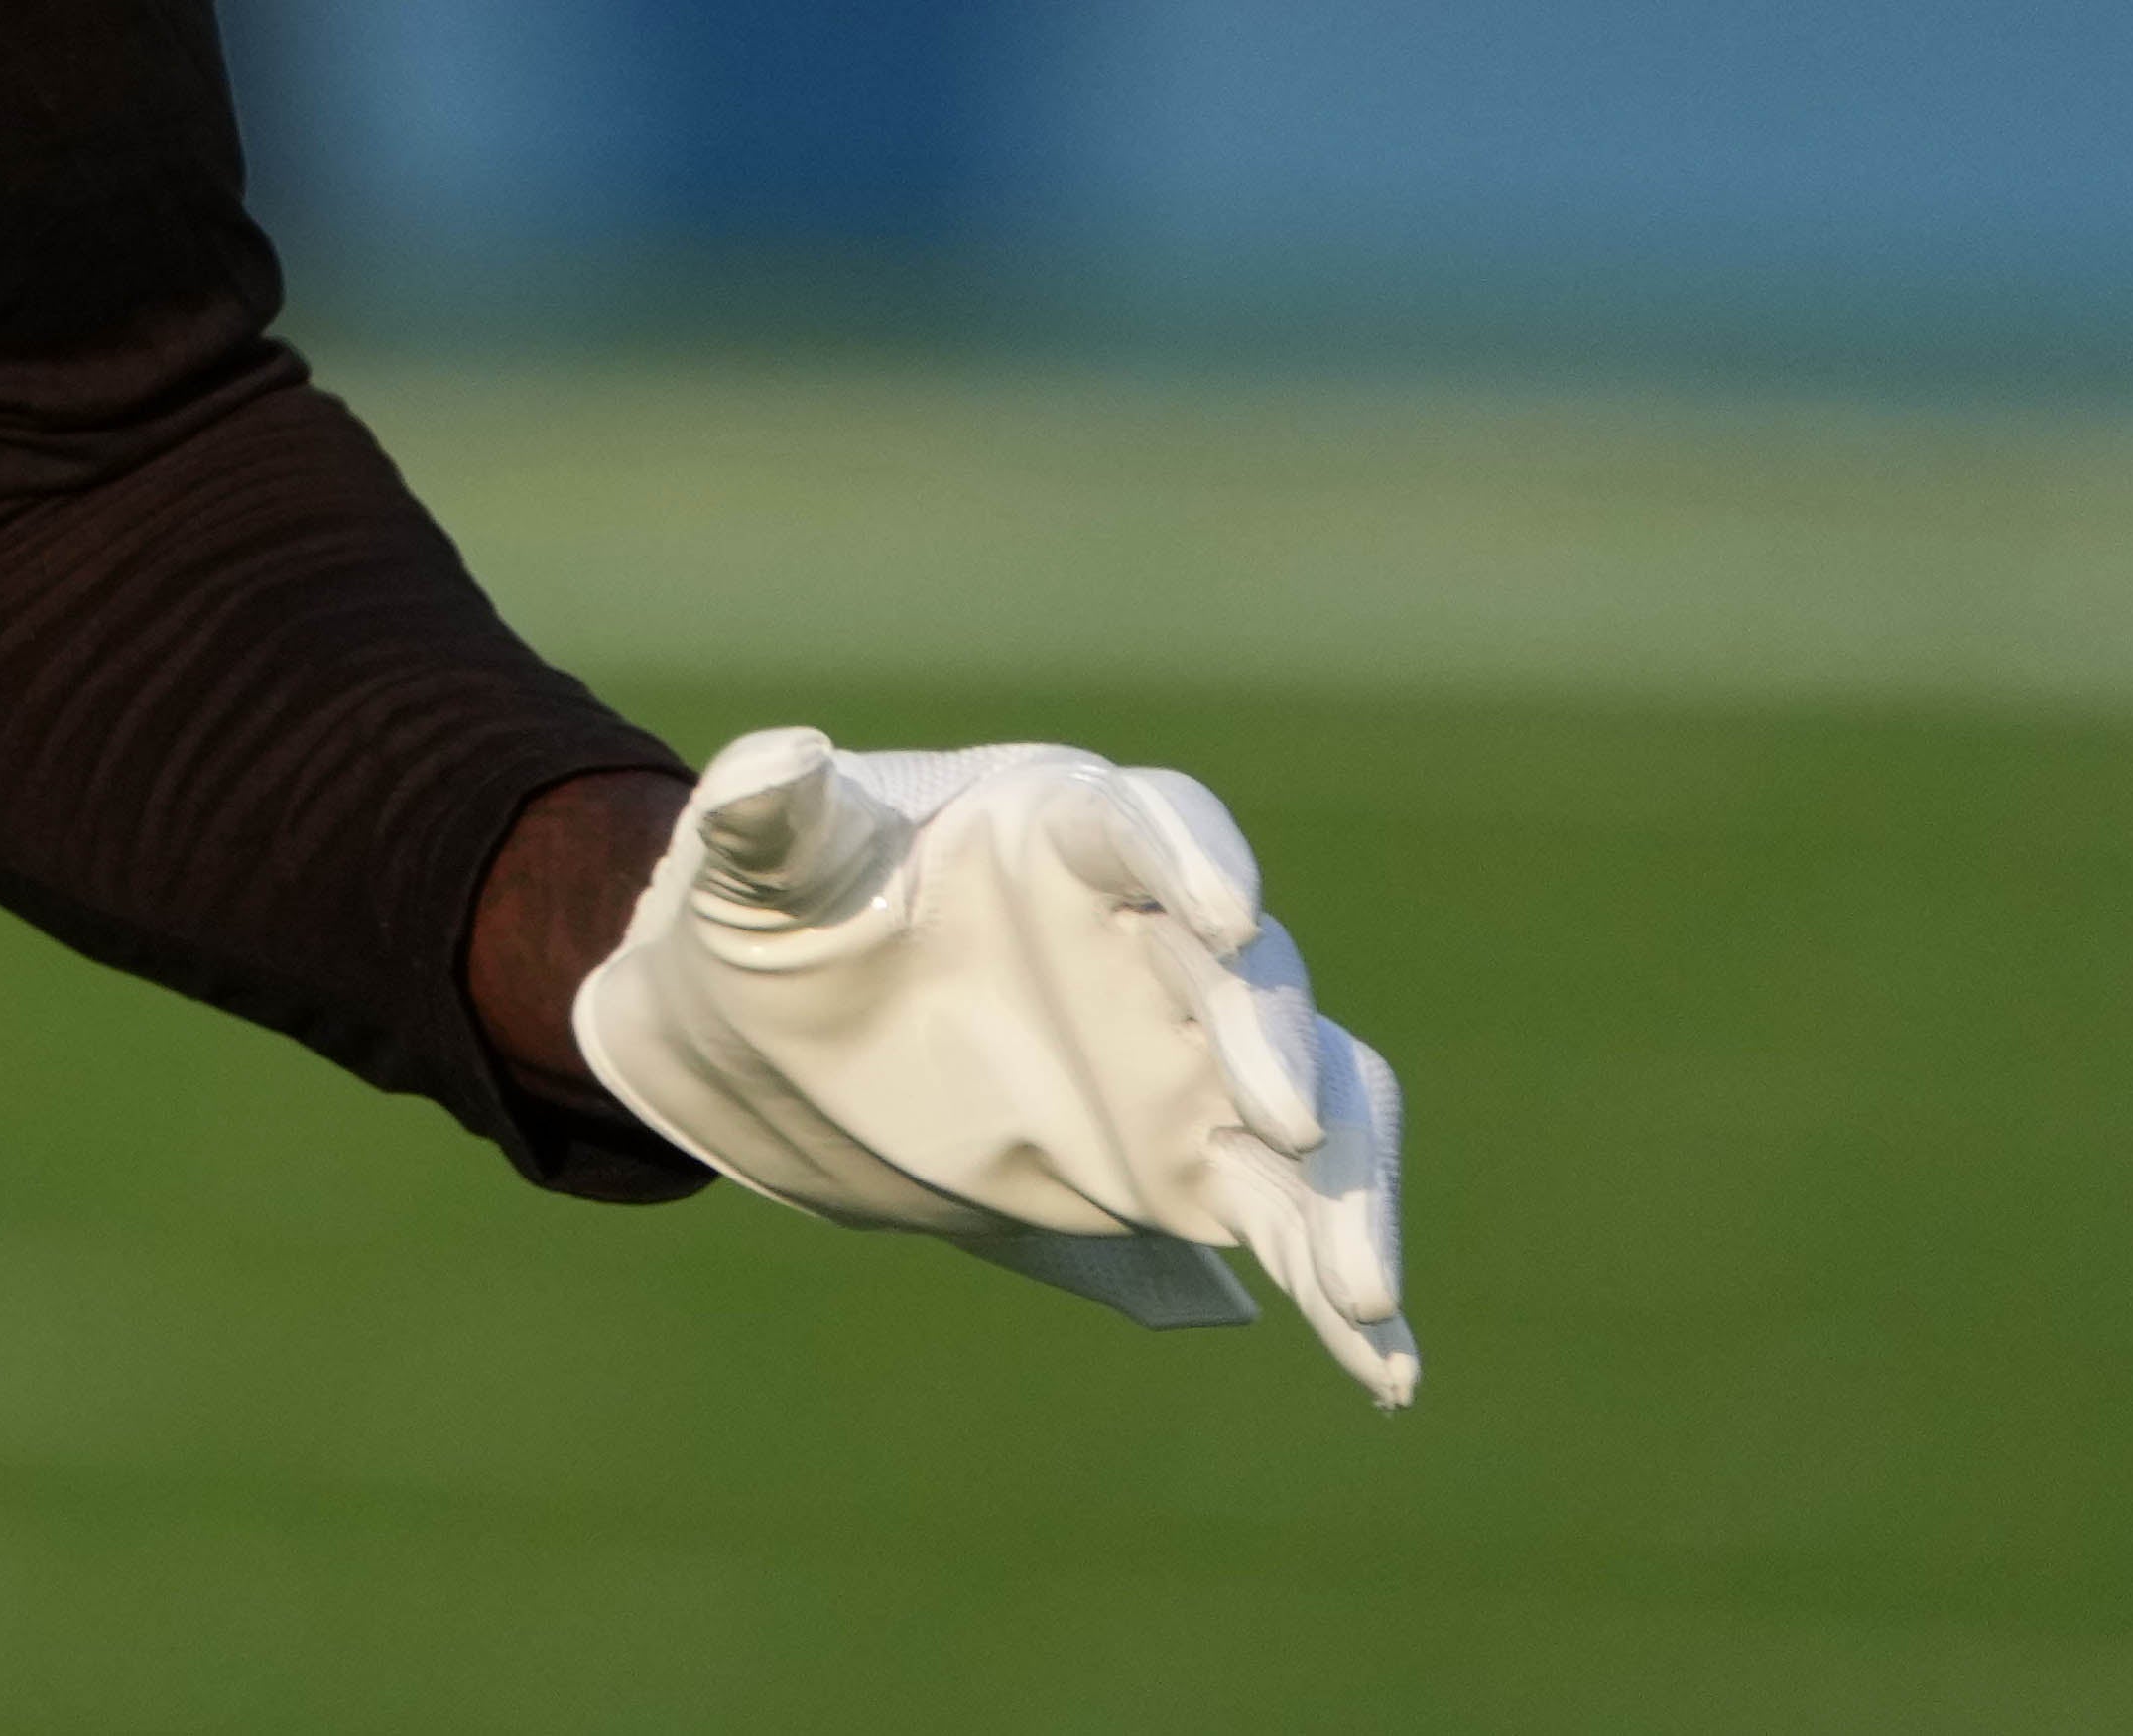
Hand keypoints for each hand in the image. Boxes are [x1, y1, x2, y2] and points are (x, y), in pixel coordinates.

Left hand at [564, 723, 1416, 1406]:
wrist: (781, 1041)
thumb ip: (764, 820)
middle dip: (1271, 1041)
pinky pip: (1289, 1216)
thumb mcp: (749, 869)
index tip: (1225, 908)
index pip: (1149, 823)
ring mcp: (1185, 1056)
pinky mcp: (1188, 1164)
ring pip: (1313, 1103)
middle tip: (1284, 1121)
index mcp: (1062, 830)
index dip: (1192, 855)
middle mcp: (1154, 936)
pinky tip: (1383, 1370)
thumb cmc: (775, 916)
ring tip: (1362, 1290)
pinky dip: (1336, 1281)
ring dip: (1345, 1185)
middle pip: (1248, 975)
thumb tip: (775, 762)